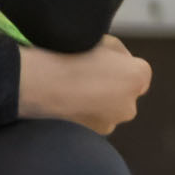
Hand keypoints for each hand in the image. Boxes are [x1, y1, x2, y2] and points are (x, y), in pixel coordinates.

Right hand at [14, 35, 149, 135]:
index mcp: (138, 76)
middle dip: (110, 87)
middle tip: (82, 76)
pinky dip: (81, 114)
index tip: (96, 60)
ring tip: (69, 91)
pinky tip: (64, 104)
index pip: (137, 71)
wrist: (36, 82)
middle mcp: (131, 104)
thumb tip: (117, 61)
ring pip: (107, 110)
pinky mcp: (90, 135)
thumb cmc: (67, 54)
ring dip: (96, 103)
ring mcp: (110, 123)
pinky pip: (91, 121)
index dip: (117, 64)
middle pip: (123, 94)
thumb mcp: (100, 38)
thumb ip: (116, 51)